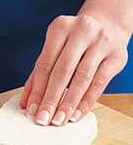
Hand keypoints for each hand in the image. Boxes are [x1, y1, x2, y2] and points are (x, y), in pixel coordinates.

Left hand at [20, 0, 132, 125]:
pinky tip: (76, 115)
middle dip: (51, 100)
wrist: (107, 24)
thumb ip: (37, 75)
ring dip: (68, 103)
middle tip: (43, 120)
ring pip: (82, 79)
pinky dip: (86, 102)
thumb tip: (26, 103)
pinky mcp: (117, 56)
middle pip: (62, 72)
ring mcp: (101, 42)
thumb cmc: (73, 42)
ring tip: (59, 120)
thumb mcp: (54, 50)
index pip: (44, 65)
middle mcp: (81, 31)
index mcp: (60, 28)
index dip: (37, 90)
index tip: (32, 111)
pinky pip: (99, 83)